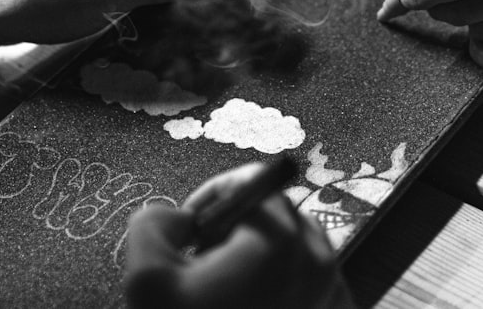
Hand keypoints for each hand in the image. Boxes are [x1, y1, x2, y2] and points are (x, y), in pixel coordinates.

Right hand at [124, 164, 351, 308]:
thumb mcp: (147, 281)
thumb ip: (153, 224)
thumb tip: (180, 217)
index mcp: (279, 241)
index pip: (252, 184)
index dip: (213, 198)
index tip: (191, 230)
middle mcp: (319, 261)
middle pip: (278, 216)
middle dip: (239, 231)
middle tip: (204, 268)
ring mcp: (335, 294)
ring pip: (299, 250)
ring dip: (263, 261)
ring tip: (228, 298)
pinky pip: (315, 285)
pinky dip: (288, 291)